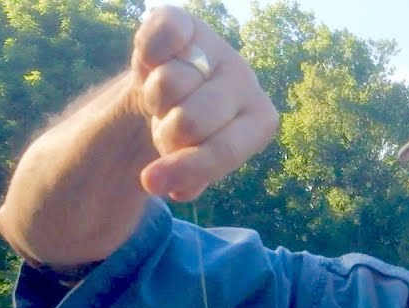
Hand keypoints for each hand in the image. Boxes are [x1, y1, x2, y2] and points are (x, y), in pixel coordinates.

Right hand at [130, 6, 277, 201]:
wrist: (169, 95)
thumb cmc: (191, 135)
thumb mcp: (195, 163)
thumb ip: (185, 178)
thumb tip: (156, 182)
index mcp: (260, 121)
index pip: (223, 149)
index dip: (185, 168)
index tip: (151, 182)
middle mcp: (246, 81)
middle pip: (190, 121)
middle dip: (166, 134)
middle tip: (168, 128)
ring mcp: (218, 48)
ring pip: (168, 84)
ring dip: (154, 100)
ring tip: (163, 100)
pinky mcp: (187, 24)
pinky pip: (163, 34)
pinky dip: (148, 52)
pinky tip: (151, 63)